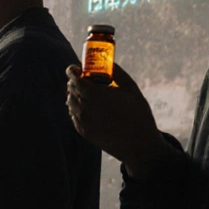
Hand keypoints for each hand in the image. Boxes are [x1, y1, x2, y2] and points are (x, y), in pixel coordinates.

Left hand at [66, 62, 166, 178]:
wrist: (138, 145)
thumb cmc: (137, 114)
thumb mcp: (131, 88)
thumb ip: (118, 73)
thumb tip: (109, 62)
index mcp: (94, 94)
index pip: (73, 78)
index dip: (72, 71)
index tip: (77, 68)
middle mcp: (84, 107)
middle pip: (70, 89)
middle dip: (75, 82)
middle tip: (86, 79)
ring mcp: (82, 121)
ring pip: (70, 103)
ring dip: (76, 95)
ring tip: (89, 93)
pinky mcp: (83, 132)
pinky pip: (74, 115)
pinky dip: (78, 108)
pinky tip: (91, 108)